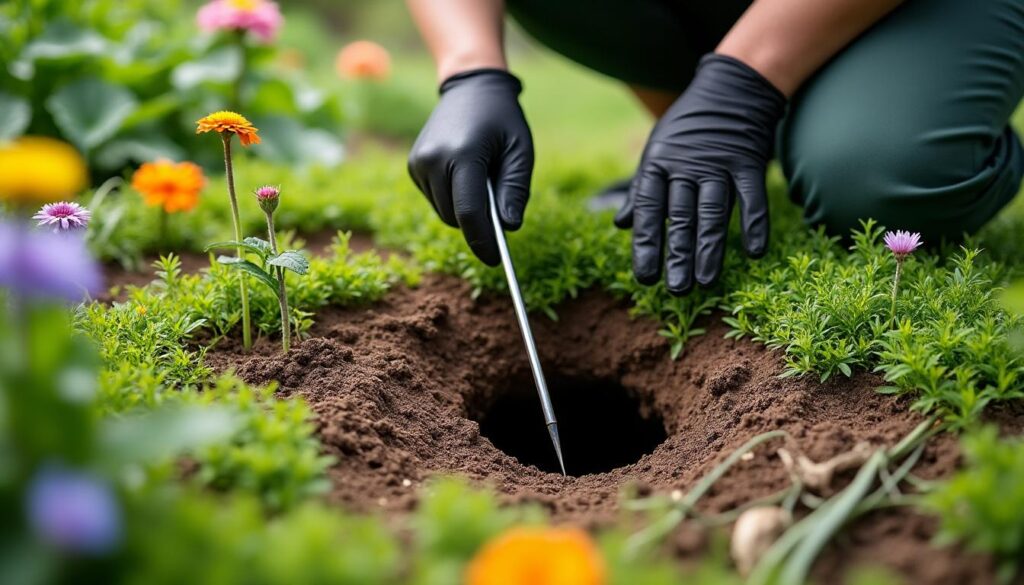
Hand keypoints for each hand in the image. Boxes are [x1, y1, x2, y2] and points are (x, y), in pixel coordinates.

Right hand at [408, 68, 533, 265]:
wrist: (470, 87)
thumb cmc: (502, 120)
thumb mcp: (520, 152)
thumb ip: (515, 190)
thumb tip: (509, 227)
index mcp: (462, 154)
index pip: (469, 211)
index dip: (483, 241)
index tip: (496, 261)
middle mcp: (433, 159)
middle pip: (456, 217)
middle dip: (478, 224)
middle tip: (500, 212)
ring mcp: (419, 163)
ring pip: (445, 213)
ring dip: (465, 211)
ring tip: (482, 180)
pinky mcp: (414, 166)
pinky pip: (436, 199)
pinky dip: (453, 199)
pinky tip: (465, 175)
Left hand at [615, 54, 786, 294]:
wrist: (730, 89)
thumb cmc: (686, 128)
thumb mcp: (656, 152)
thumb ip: (641, 191)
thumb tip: (621, 224)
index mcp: (658, 164)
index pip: (647, 209)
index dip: (646, 244)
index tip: (644, 276)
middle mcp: (686, 166)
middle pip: (680, 216)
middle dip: (677, 255)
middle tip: (675, 289)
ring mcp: (719, 163)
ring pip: (713, 212)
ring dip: (709, 248)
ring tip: (706, 282)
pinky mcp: (749, 162)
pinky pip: (753, 197)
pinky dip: (754, 223)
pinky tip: (754, 252)